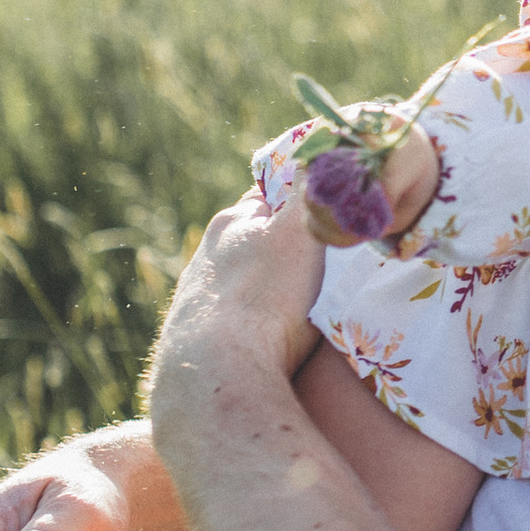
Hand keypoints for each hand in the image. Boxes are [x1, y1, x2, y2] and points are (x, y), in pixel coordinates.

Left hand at [146, 189, 325, 471]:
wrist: (218, 381)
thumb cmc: (265, 302)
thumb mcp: (301, 233)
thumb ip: (315, 192)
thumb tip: (325, 149)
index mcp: (231, 223)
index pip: (273, 195)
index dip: (307, 200)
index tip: (335, 213)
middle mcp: (206, 257)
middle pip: (258, 242)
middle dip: (289, 250)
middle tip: (329, 269)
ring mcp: (196, 302)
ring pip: (244, 284)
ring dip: (270, 293)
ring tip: (302, 313)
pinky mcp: (194, 344)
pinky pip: (235, 325)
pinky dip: (255, 327)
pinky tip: (273, 345)